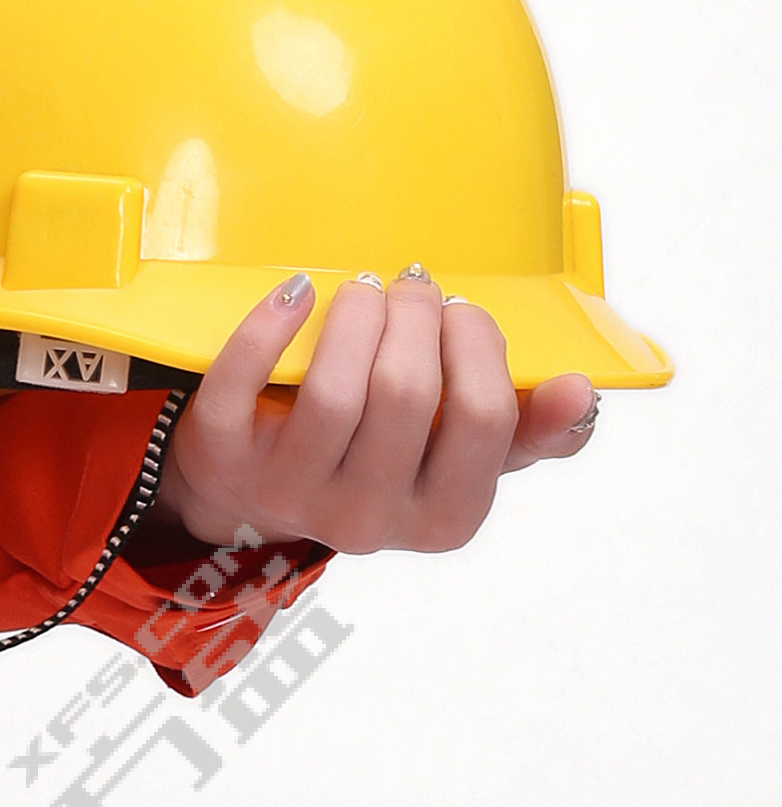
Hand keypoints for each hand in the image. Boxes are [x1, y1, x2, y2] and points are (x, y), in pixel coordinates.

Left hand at [154, 266, 598, 557]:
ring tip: (364, 290)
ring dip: (357, 317)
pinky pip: (241, 386)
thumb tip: (580, 391)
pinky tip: (297, 293)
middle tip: (413, 287)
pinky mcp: (225, 460)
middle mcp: (368, 519)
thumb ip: (527, 429)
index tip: (463, 312)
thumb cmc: (379, 455)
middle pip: (407, 395)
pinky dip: (268, 329)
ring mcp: (292, 494)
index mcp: (444, 518)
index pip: (484, 419)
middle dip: (417, 318)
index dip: (479, 347)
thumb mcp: (458, 458)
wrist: (259, 488)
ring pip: (334, 391)